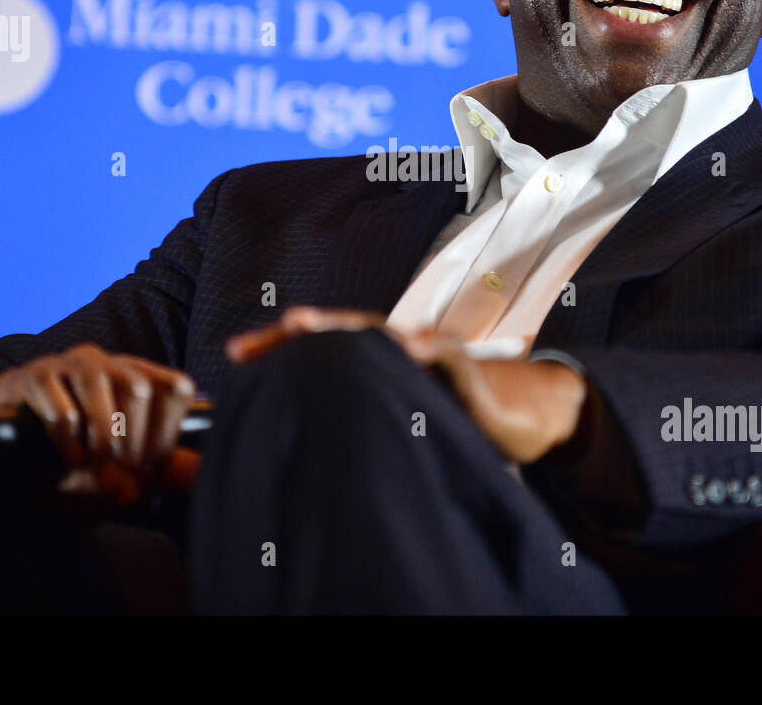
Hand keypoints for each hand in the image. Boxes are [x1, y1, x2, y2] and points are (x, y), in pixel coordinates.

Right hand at [0, 343, 199, 512]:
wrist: (7, 452)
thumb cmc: (75, 459)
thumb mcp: (124, 470)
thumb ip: (161, 471)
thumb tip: (193, 472)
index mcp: (136, 376)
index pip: (175, 388)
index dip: (167, 432)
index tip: (149, 466)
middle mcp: (106, 363)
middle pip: (140, 387)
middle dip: (133, 439)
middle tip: (119, 471)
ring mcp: (68, 364)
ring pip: (101, 386)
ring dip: (102, 434)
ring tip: (93, 462)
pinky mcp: (33, 377)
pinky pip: (61, 406)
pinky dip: (68, 440)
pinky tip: (66, 457)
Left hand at [227, 307, 587, 463]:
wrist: (526, 414)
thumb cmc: (458, 415)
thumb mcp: (401, 416)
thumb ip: (360, 417)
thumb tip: (304, 438)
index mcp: (379, 364)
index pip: (324, 350)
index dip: (280, 349)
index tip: (235, 355)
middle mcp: (401, 351)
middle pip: (344, 333)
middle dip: (301, 331)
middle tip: (259, 336)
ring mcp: (434, 357)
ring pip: (385, 334)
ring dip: (344, 327)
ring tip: (304, 324)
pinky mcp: (470, 374)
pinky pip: (448, 356)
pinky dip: (429, 349)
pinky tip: (411, 347)